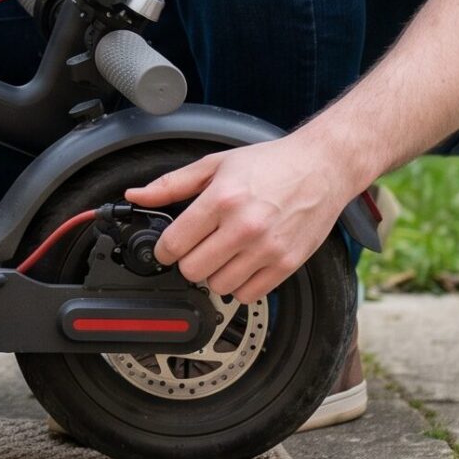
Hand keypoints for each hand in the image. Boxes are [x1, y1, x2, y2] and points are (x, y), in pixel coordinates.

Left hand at [119, 136, 362, 303]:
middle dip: (188, 261)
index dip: (164, 248)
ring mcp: (268, 249)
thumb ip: (171, 184)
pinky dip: (240, 285)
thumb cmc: (270, 164)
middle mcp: (244, 227)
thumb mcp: (215, 164)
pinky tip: (242, 264)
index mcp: (222, 200)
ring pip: (218, 286)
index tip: (170, 246)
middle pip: (192, 270)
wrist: (322, 167)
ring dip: (214, 274)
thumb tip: (136, 195)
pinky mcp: (287, 264)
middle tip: (197, 248)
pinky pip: (248, 294)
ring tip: (223, 254)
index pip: (174, 244)